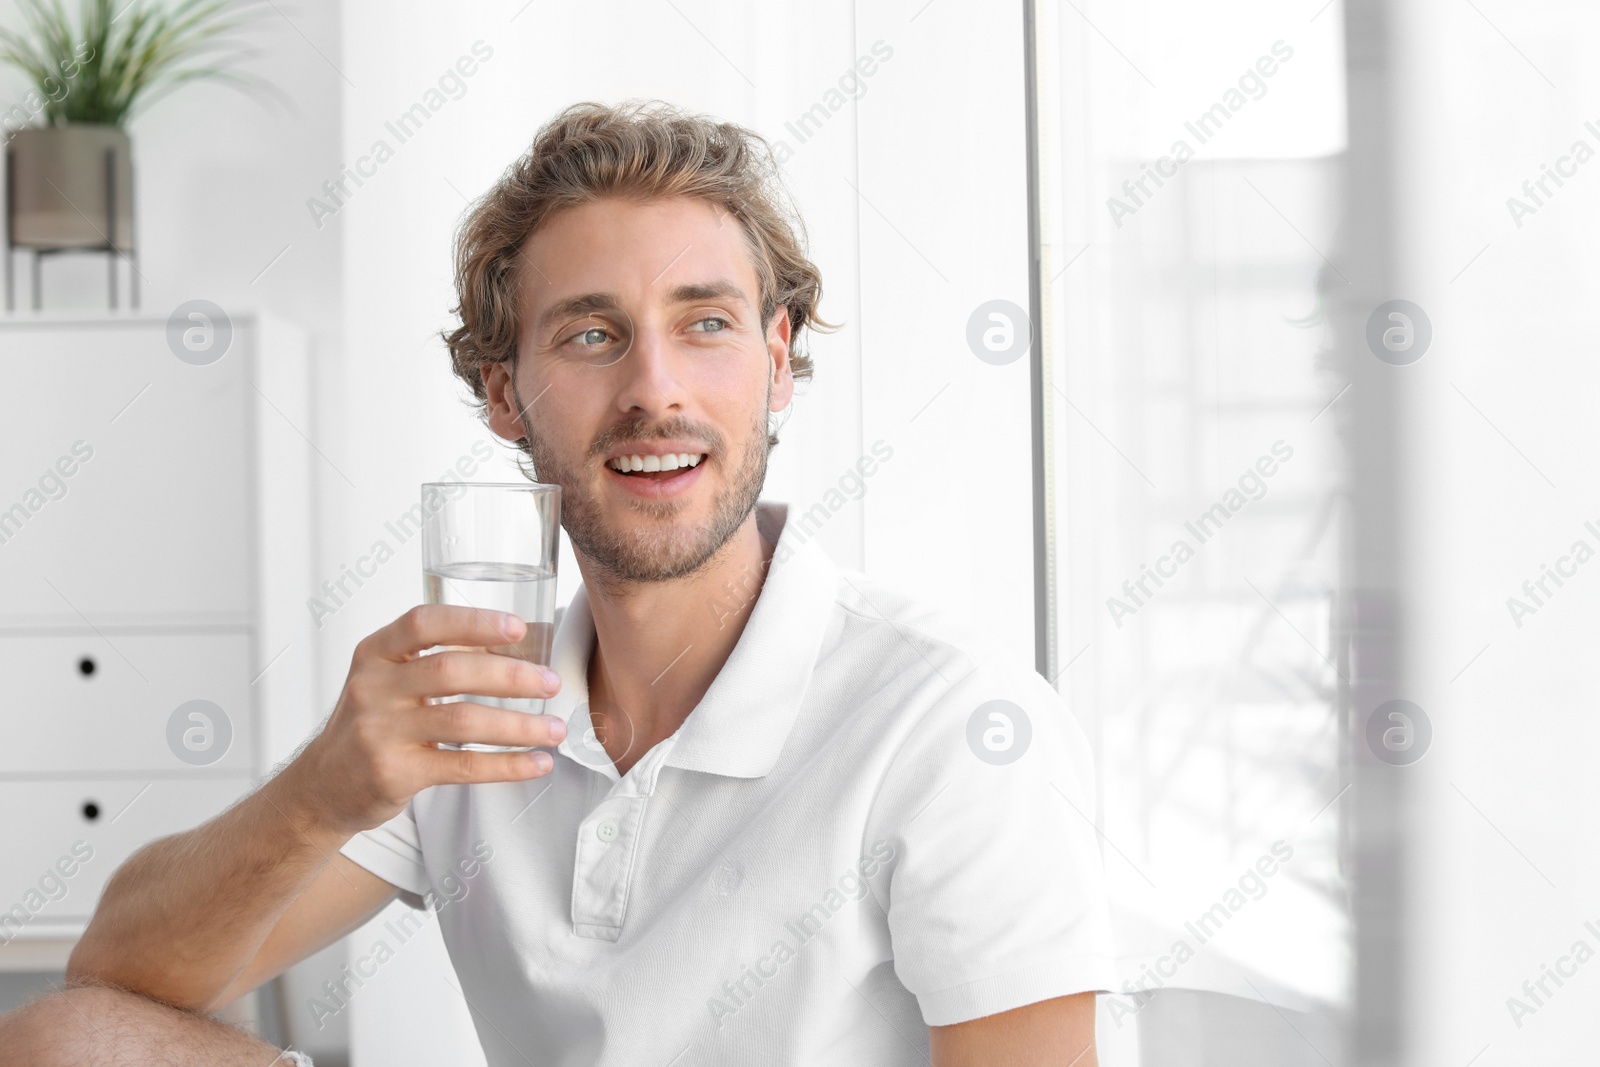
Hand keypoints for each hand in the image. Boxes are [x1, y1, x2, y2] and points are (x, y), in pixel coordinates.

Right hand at [290, 605, 564, 834]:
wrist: (323, 786)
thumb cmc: (371, 724)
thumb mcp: (386, 680)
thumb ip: (432, 659)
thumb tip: (513, 648)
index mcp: (374, 653)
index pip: (423, 623)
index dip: (473, 622)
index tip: (517, 626)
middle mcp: (373, 688)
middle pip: (451, 672)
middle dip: (511, 676)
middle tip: (551, 682)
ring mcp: (379, 733)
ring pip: (463, 722)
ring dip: (519, 726)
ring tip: (555, 728)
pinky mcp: (394, 774)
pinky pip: (462, 767)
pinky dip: (507, 765)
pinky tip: (537, 763)